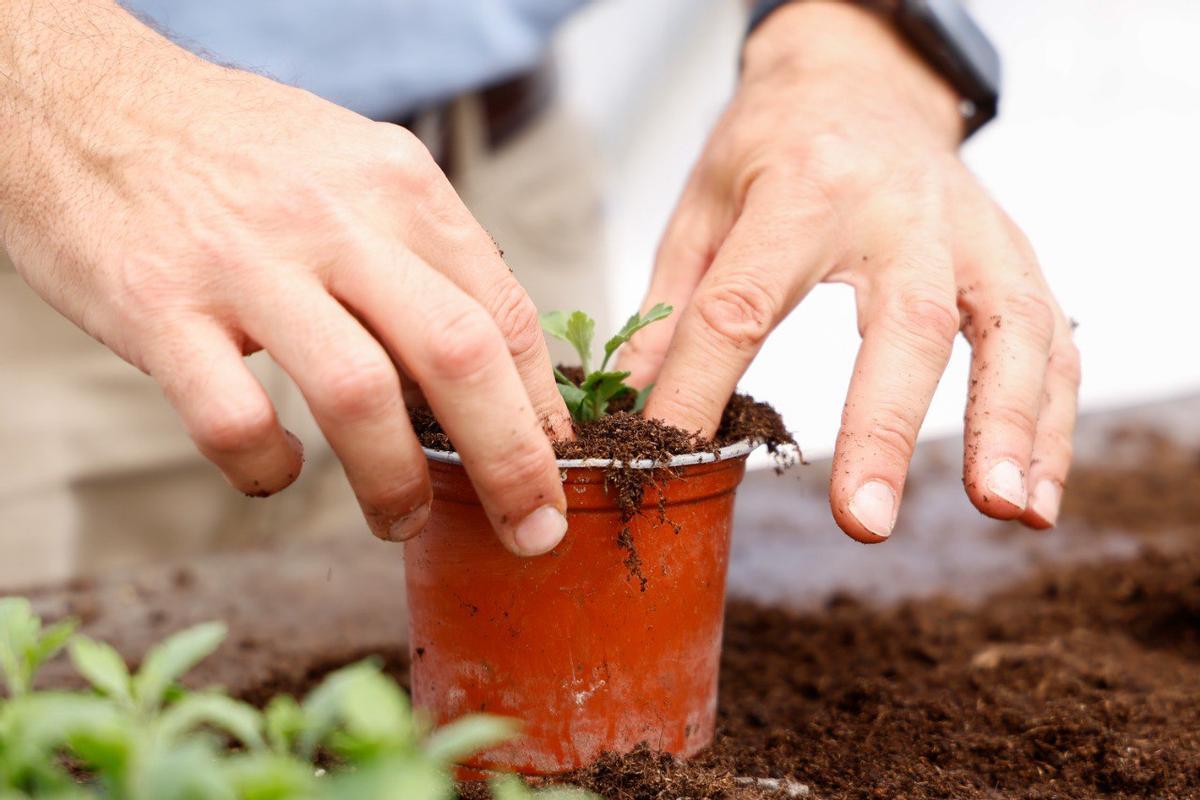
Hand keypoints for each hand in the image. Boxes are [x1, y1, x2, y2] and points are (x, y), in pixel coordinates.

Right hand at [0, 0, 570, 554]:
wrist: (86, 100)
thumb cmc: (239, 152)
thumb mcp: (356, 169)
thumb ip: (421, 256)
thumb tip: (489, 364)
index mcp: (399, 184)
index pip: (504, 310)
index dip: (541, 406)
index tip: (555, 464)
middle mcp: (335, 217)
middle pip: (459, 353)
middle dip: (512, 460)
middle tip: (531, 528)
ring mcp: (245, 262)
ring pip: (358, 397)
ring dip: (395, 481)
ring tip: (401, 520)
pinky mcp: (158, 308)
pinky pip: (233, 421)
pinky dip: (266, 469)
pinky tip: (277, 471)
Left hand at [620, 2, 1079, 538]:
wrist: (863, 74)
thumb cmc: (777, 139)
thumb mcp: (704, 199)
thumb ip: (675, 301)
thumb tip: (635, 400)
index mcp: (804, 189)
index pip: (744, 306)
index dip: (701, 388)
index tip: (671, 458)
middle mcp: (902, 209)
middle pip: (907, 322)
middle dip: (885, 428)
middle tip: (865, 521)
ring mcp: (970, 230)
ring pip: (1011, 328)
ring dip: (1011, 426)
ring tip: (1003, 510)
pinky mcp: (1011, 252)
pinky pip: (1051, 337)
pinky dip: (1051, 419)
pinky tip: (1035, 494)